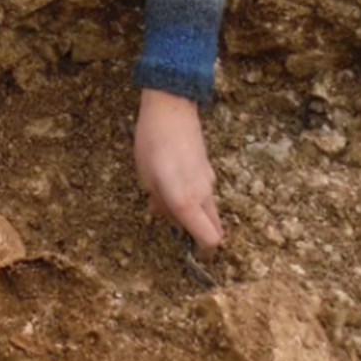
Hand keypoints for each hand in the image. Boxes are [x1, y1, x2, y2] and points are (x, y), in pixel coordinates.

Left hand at [134, 88, 223, 255]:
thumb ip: (159, 202)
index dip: (202, 251)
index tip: (188, 252)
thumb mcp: (146, 177)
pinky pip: (206, 194)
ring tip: (166, 197)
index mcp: (186, 201)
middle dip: (200, 236)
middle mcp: (203, 195)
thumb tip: (166, 214)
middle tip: (176, 226)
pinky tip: (173, 181)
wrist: (171, 108)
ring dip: (194, 215)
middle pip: (215, 230)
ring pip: (209, 211)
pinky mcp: (209, 169)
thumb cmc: (152, 143)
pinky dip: (195, 198)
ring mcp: (209, 181)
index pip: (209, 240)